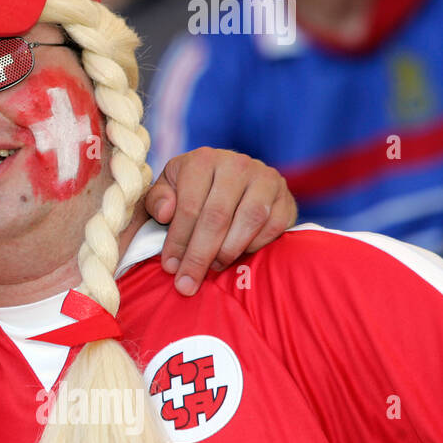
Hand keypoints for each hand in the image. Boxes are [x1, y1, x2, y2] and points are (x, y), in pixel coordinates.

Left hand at [144, 148, 295, 295]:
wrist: (233, 178)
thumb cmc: (192, 188)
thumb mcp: (168, 188)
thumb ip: (157, 200)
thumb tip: (165, 213)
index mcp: (202, 160)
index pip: (189, 206)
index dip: (178, 241)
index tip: (170, 267)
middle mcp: (236, 164)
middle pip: (217, 216)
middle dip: (199, 255)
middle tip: (188, 282)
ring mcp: (265, 178)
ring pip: (248, 221)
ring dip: (228, 251)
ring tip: (213, 268)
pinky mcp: (286, 195)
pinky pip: (273, 226)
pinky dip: (255, 246)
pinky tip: (237, 255)